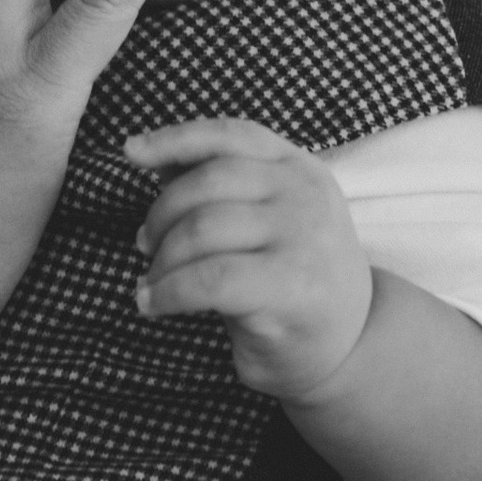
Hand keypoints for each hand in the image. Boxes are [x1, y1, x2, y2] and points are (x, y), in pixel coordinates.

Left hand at [126, 119, 373, 402]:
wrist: (349, 344)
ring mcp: (303, 236)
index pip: (231, 136)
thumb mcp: (265, 221)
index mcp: (299, 167)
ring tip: (151, 283)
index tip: (132, 151)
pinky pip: (207, 279)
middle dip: (161, 215)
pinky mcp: (290, 284)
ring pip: (202, 229)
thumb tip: (152, 155)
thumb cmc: (291, 280)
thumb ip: (218, 187)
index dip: (176, 139)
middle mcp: (305, 193)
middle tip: (146, 246)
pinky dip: (167, 292)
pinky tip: (153, 305)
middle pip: (207, 183)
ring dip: (162, 259)